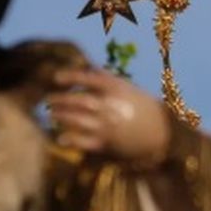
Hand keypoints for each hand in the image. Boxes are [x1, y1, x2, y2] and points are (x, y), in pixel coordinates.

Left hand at [44, 68, 170, 167]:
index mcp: (117, 90)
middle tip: (48, 99)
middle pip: (79, 100)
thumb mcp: (127, 88)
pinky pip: (84, 142)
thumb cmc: (142, 107)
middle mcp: (111, 106)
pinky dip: (70, 140)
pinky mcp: (107, 144)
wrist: (162, 132)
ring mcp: (108, 126)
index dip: (71, 76)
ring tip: (51, 115)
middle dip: (61, 99)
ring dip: (61, 116)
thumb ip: (106, 78)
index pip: (89, 79)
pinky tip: (60, 138)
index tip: (56, 77)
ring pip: (77, 120)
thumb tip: (85, 66)